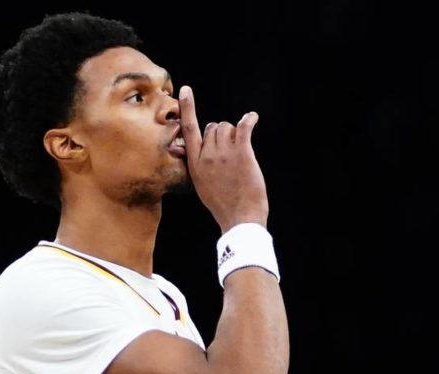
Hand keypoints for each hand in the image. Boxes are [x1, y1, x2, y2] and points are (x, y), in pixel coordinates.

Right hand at [178, 85, 268, 232]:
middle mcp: (207, 155)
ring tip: (241, 149)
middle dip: (222, 133)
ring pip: (228, 127)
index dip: (187, 108)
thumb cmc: (222, 204)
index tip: (186, 91)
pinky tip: (252, 118)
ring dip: (236, 133)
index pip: (188, 130)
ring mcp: (224, 153)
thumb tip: (190, 150)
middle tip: (231, 150)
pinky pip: (244, 127)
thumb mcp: (201, 185)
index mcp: (195, 163)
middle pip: (213, 127)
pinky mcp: (242, 153)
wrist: (239, 217)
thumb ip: (197, 165)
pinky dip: (249, 120)